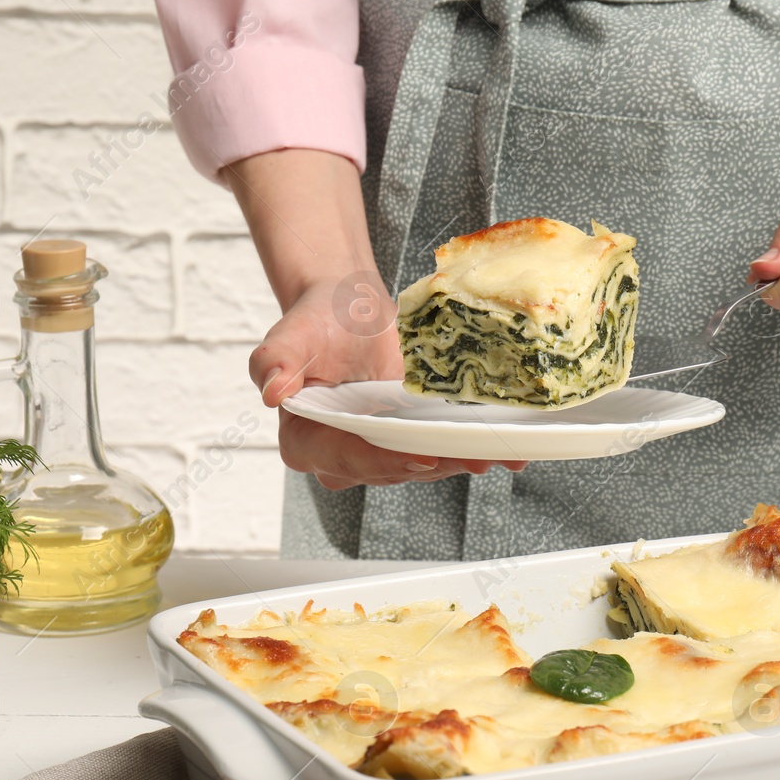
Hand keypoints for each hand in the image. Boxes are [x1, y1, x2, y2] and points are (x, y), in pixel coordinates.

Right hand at [251, 275, 525, 489]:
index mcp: (305, 441)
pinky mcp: (411, 443)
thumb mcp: (294, 332)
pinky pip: (442, 454)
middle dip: (433, 464)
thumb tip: (270, 390)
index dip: (385, 461)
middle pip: (391, 469)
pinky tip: (510, 457)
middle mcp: (342, 458)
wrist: (351, 309)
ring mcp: (381, 453)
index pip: (348, 460)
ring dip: (458, 462)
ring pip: (422, 466)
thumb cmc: (319, 319)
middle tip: (471, 457)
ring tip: (493, 454)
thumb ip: (275, 359)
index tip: (421, 456)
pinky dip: (475, 454)